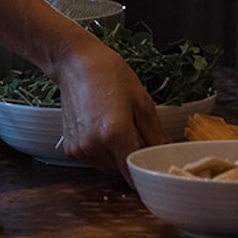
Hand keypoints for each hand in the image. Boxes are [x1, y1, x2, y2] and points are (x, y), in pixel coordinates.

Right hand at [54, 32, 165, 184]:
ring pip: (108, 169)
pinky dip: (102, 153)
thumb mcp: (142, 101)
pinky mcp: (70, 148)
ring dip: (117, 159)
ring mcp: (80, 148)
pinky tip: (102, 130)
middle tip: (137, 139)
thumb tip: (167, 156)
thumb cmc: (109, 74)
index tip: (154, 168)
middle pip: (123, 173)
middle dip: (133, 162)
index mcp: (115, 134)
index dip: (147, 174)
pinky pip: (94, 161)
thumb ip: (156, 135)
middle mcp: (94, 145)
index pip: (135, 174)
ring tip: (117, 130)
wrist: (75, 63)